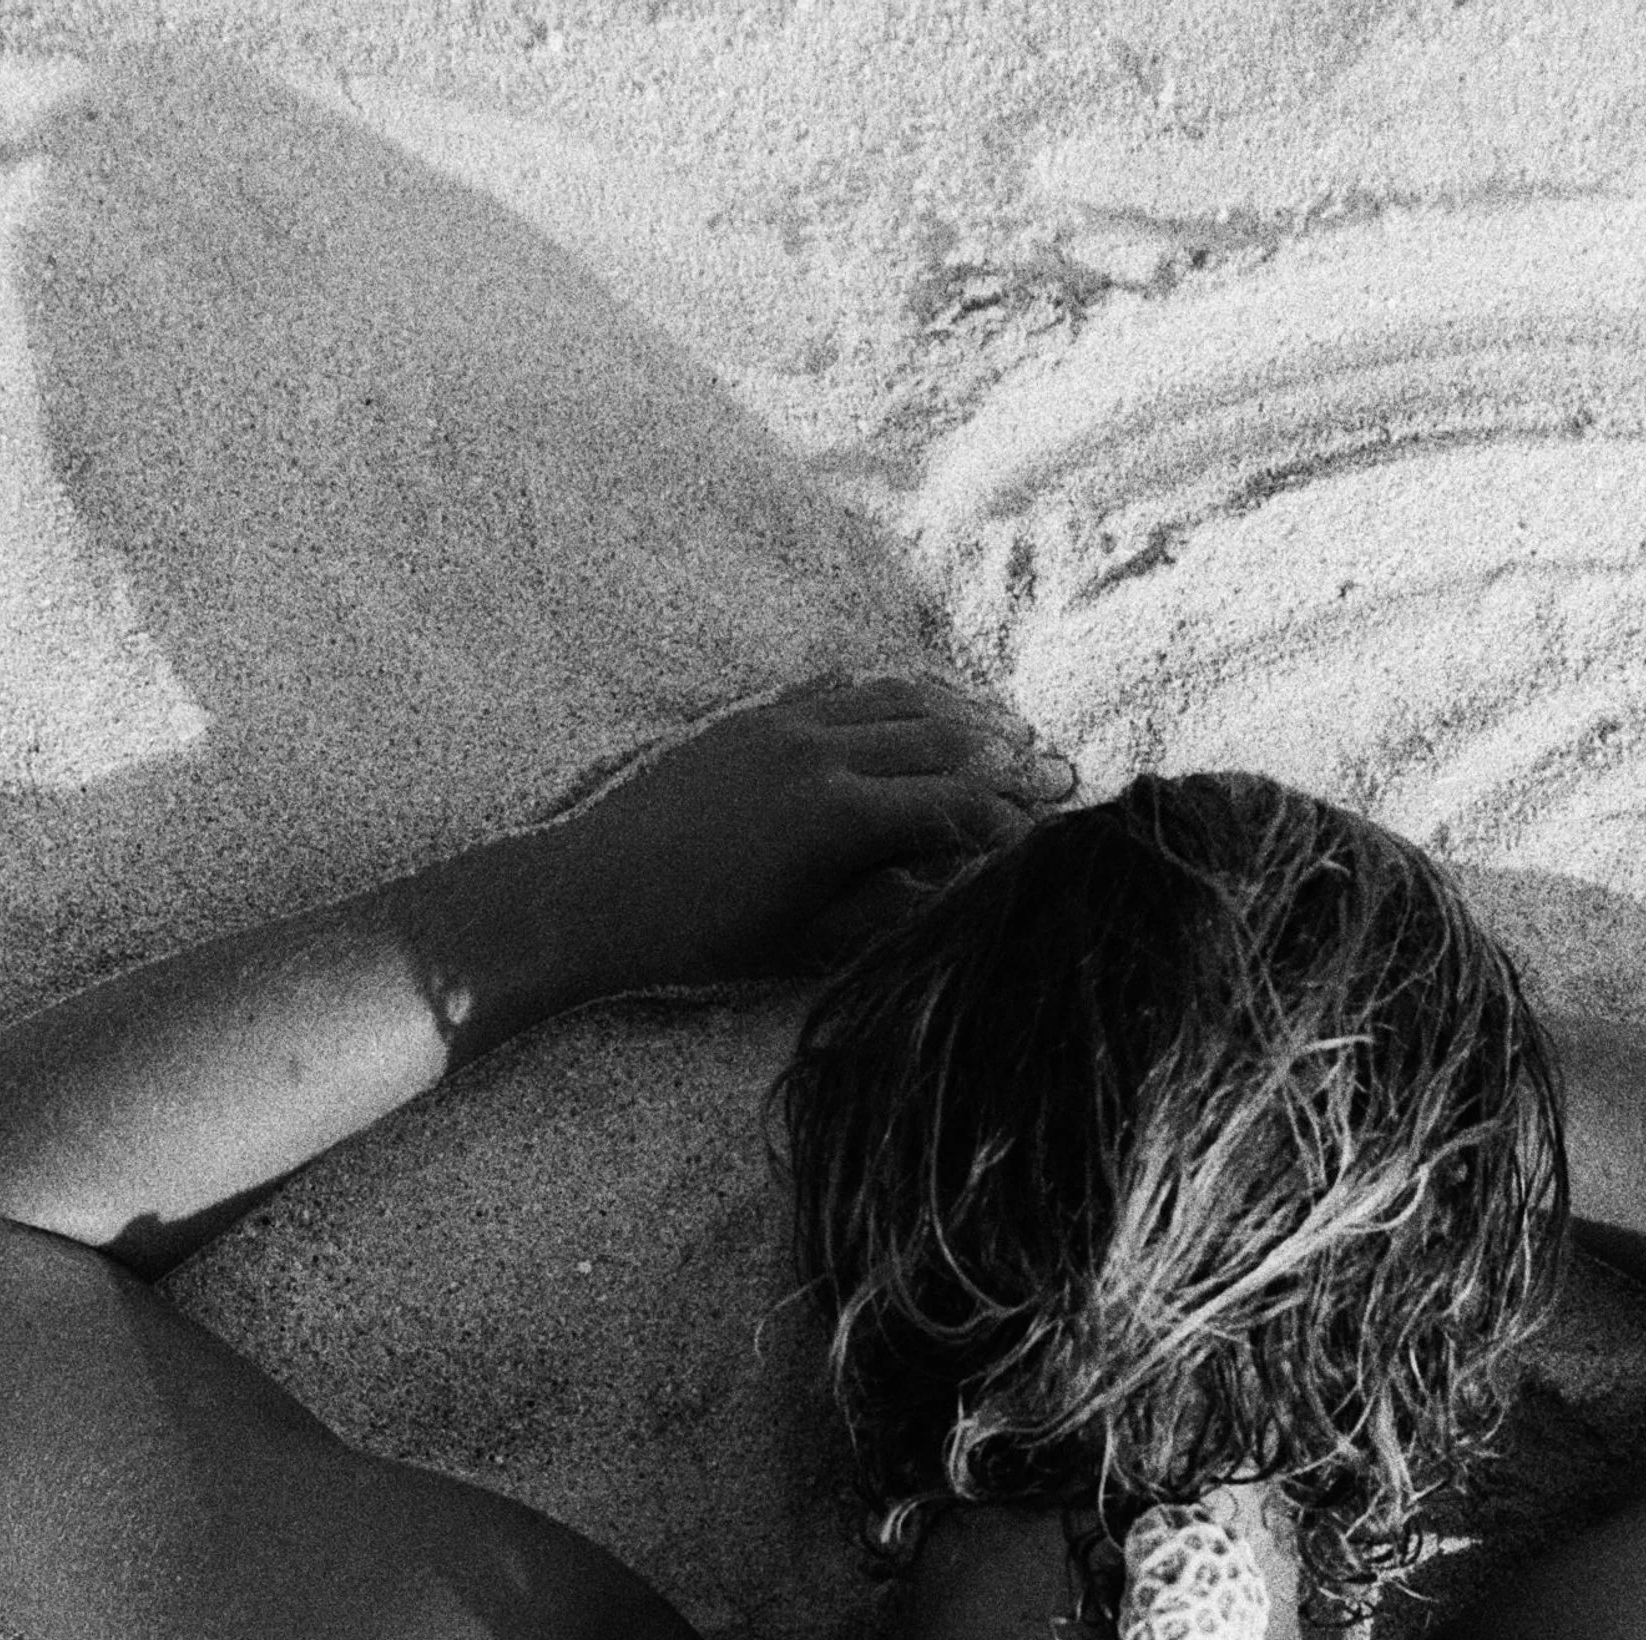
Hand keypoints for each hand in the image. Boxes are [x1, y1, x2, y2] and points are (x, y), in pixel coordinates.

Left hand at [552, 668, 1076, 986]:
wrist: (588, 897)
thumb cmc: (695, 943)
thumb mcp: (807, 946)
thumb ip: (889, 908)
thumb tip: (958, 884)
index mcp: (840, 817)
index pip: (961, 803)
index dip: (1017, 819)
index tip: (1056, 834)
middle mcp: (820, 753)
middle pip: (945, 735)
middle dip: (1009, 756)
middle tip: (1057, 773)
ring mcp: (783, 726)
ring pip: (898, 698)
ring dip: (961, 713)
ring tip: (1005, 733)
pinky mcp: (751, 720)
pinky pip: (842, 688)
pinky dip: (895, 696)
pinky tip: (919, 709)